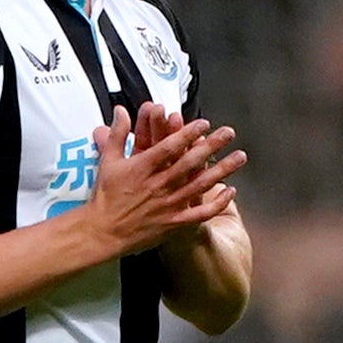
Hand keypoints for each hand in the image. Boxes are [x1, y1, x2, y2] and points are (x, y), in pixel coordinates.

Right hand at [80, 104, 242, 256]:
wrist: (102, 232)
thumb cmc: (104, 197)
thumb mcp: (108, 161)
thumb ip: (118, 134)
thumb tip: (121, 110)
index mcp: (142, 168)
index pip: (169, 147)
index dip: (188, 133)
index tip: (204, 123)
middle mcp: (158, 185)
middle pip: (190, 162)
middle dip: (212, 145)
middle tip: (229, 132)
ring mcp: (168, 205)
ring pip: (200, 185)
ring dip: (222, 170)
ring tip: (240, 157)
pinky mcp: (173, 222)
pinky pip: (200, 213)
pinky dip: (217, 203)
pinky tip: (231, 191)